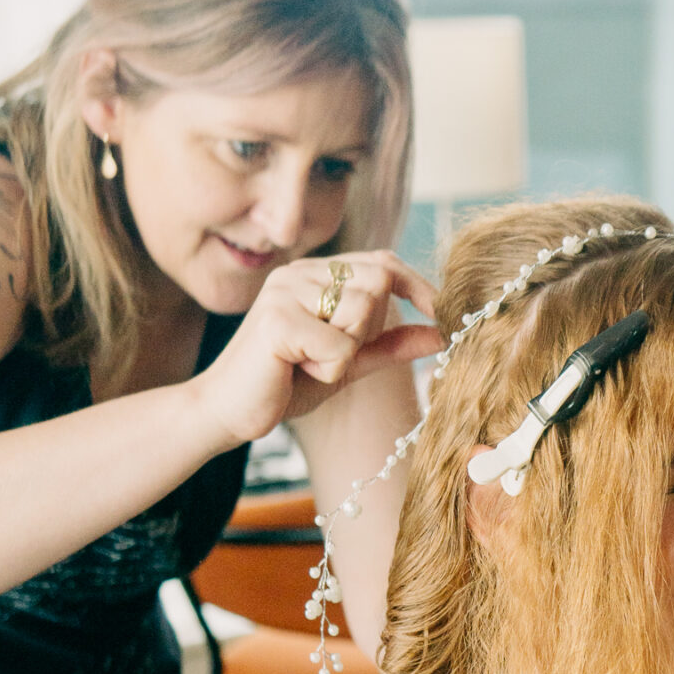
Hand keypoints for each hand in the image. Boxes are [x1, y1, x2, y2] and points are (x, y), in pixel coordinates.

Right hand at [190, 251, 442, 448]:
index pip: (383, 261)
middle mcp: (300, 271)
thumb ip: (391, 344)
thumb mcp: (348, 361)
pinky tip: (293, 371)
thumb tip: (442, 333)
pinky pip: (339, 346)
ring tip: (307, 363)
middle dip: (368, 331)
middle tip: (330, 355)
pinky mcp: (278, 319)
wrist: (228, 412)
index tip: (445, 314)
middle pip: (378, 283)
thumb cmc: (286, 384)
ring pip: (362, 313)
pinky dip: (327, 369)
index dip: (419, 286)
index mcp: (316, 274)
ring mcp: (286, 289)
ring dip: (346, 353)